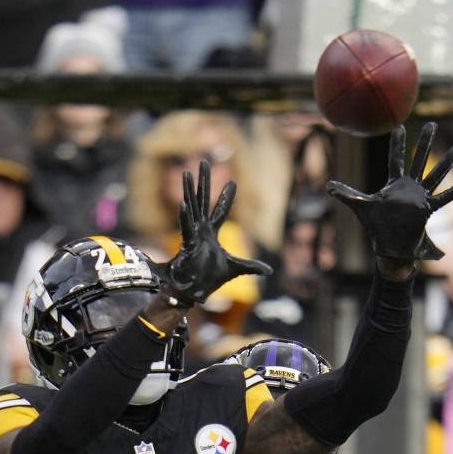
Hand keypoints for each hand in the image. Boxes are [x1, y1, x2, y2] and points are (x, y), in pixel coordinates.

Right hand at [154, 159, 271, 305]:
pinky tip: (183, 204)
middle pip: (203, 199)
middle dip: (205, 180)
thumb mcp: (236, 269)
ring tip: (186, 172)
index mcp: (211, 233)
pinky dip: (184, 217)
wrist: (194, 292)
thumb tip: (269, 270)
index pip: (221, 210)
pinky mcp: (187, 244)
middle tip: (205, 161)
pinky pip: (185, 228)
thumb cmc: (209, 280)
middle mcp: (201, 229)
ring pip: (191, 207)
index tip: (233, 182)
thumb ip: (251, 266)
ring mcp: (193, 235)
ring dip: (189, 190)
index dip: (226, 196)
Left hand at [326, 122, 452, 262]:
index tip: (399, 126)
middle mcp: (409, 187)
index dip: (397, 144)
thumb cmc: (376, 226)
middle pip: (419, 159)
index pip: (396, 159)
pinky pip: (441, 200)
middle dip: (425, 142)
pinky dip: (451, 194)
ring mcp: (419, 197)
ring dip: (445, 163)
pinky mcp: (426, 210)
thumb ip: (346, 194)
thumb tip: (327, 186)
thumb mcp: (361, 207)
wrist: (389, 246)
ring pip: (434, 176)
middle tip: (432, 124)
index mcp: (394, 184)